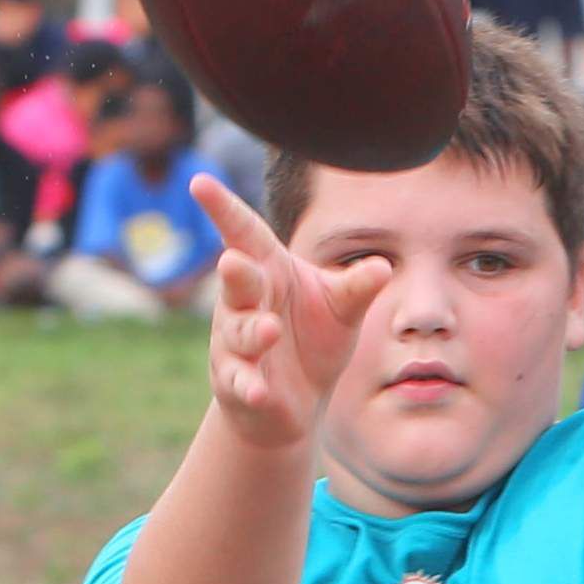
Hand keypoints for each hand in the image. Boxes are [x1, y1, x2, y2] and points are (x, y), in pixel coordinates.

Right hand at [196, 177, 391, 450]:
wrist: (297, 401)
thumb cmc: (314, 338)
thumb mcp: (341, 308)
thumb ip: (357, 287)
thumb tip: (384, 267)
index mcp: (269, 270)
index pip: (244, 233)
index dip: (223, 208)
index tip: (199, 182)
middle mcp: (243, 302)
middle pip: (237, 281)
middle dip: (236, 273)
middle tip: (233, 261)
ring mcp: (235, 342)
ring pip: (238, 332)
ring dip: (252, 332)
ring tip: (270, 330)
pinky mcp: (236, 381)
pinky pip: (240, 380)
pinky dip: (249, 385)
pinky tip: (260, 390)